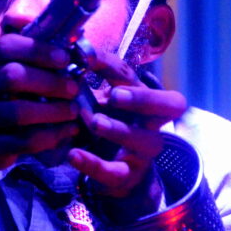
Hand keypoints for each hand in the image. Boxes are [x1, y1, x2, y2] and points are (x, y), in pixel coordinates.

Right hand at [0, 34, 81, 211]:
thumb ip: (24, 53)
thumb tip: (59, 32)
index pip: (5, 46)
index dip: (38, 50)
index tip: (65, 59)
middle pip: (12, 76)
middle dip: (50, 82)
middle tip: (73, 88)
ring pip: (18, 112)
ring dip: (52, 111)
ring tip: (73, 111)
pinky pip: (23, 141)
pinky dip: (51, 136)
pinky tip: (66, 131)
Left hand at [67, 50, 186, 200]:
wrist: (109, 174)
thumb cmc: (104, 127)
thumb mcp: (96, 104)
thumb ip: (83, 83)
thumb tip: (60, 54)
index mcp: (142, 100)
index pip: (135, 76)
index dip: (112, 65)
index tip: (84, 57)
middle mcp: (151, 123)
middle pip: (171, 105)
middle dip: (144, 98)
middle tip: (116, 94)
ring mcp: (143, 152)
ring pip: (146, 140)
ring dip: (120, 130)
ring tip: (95, 123)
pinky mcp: (127, 176)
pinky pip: (115, 172)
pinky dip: (94, 164)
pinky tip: (74, 155)